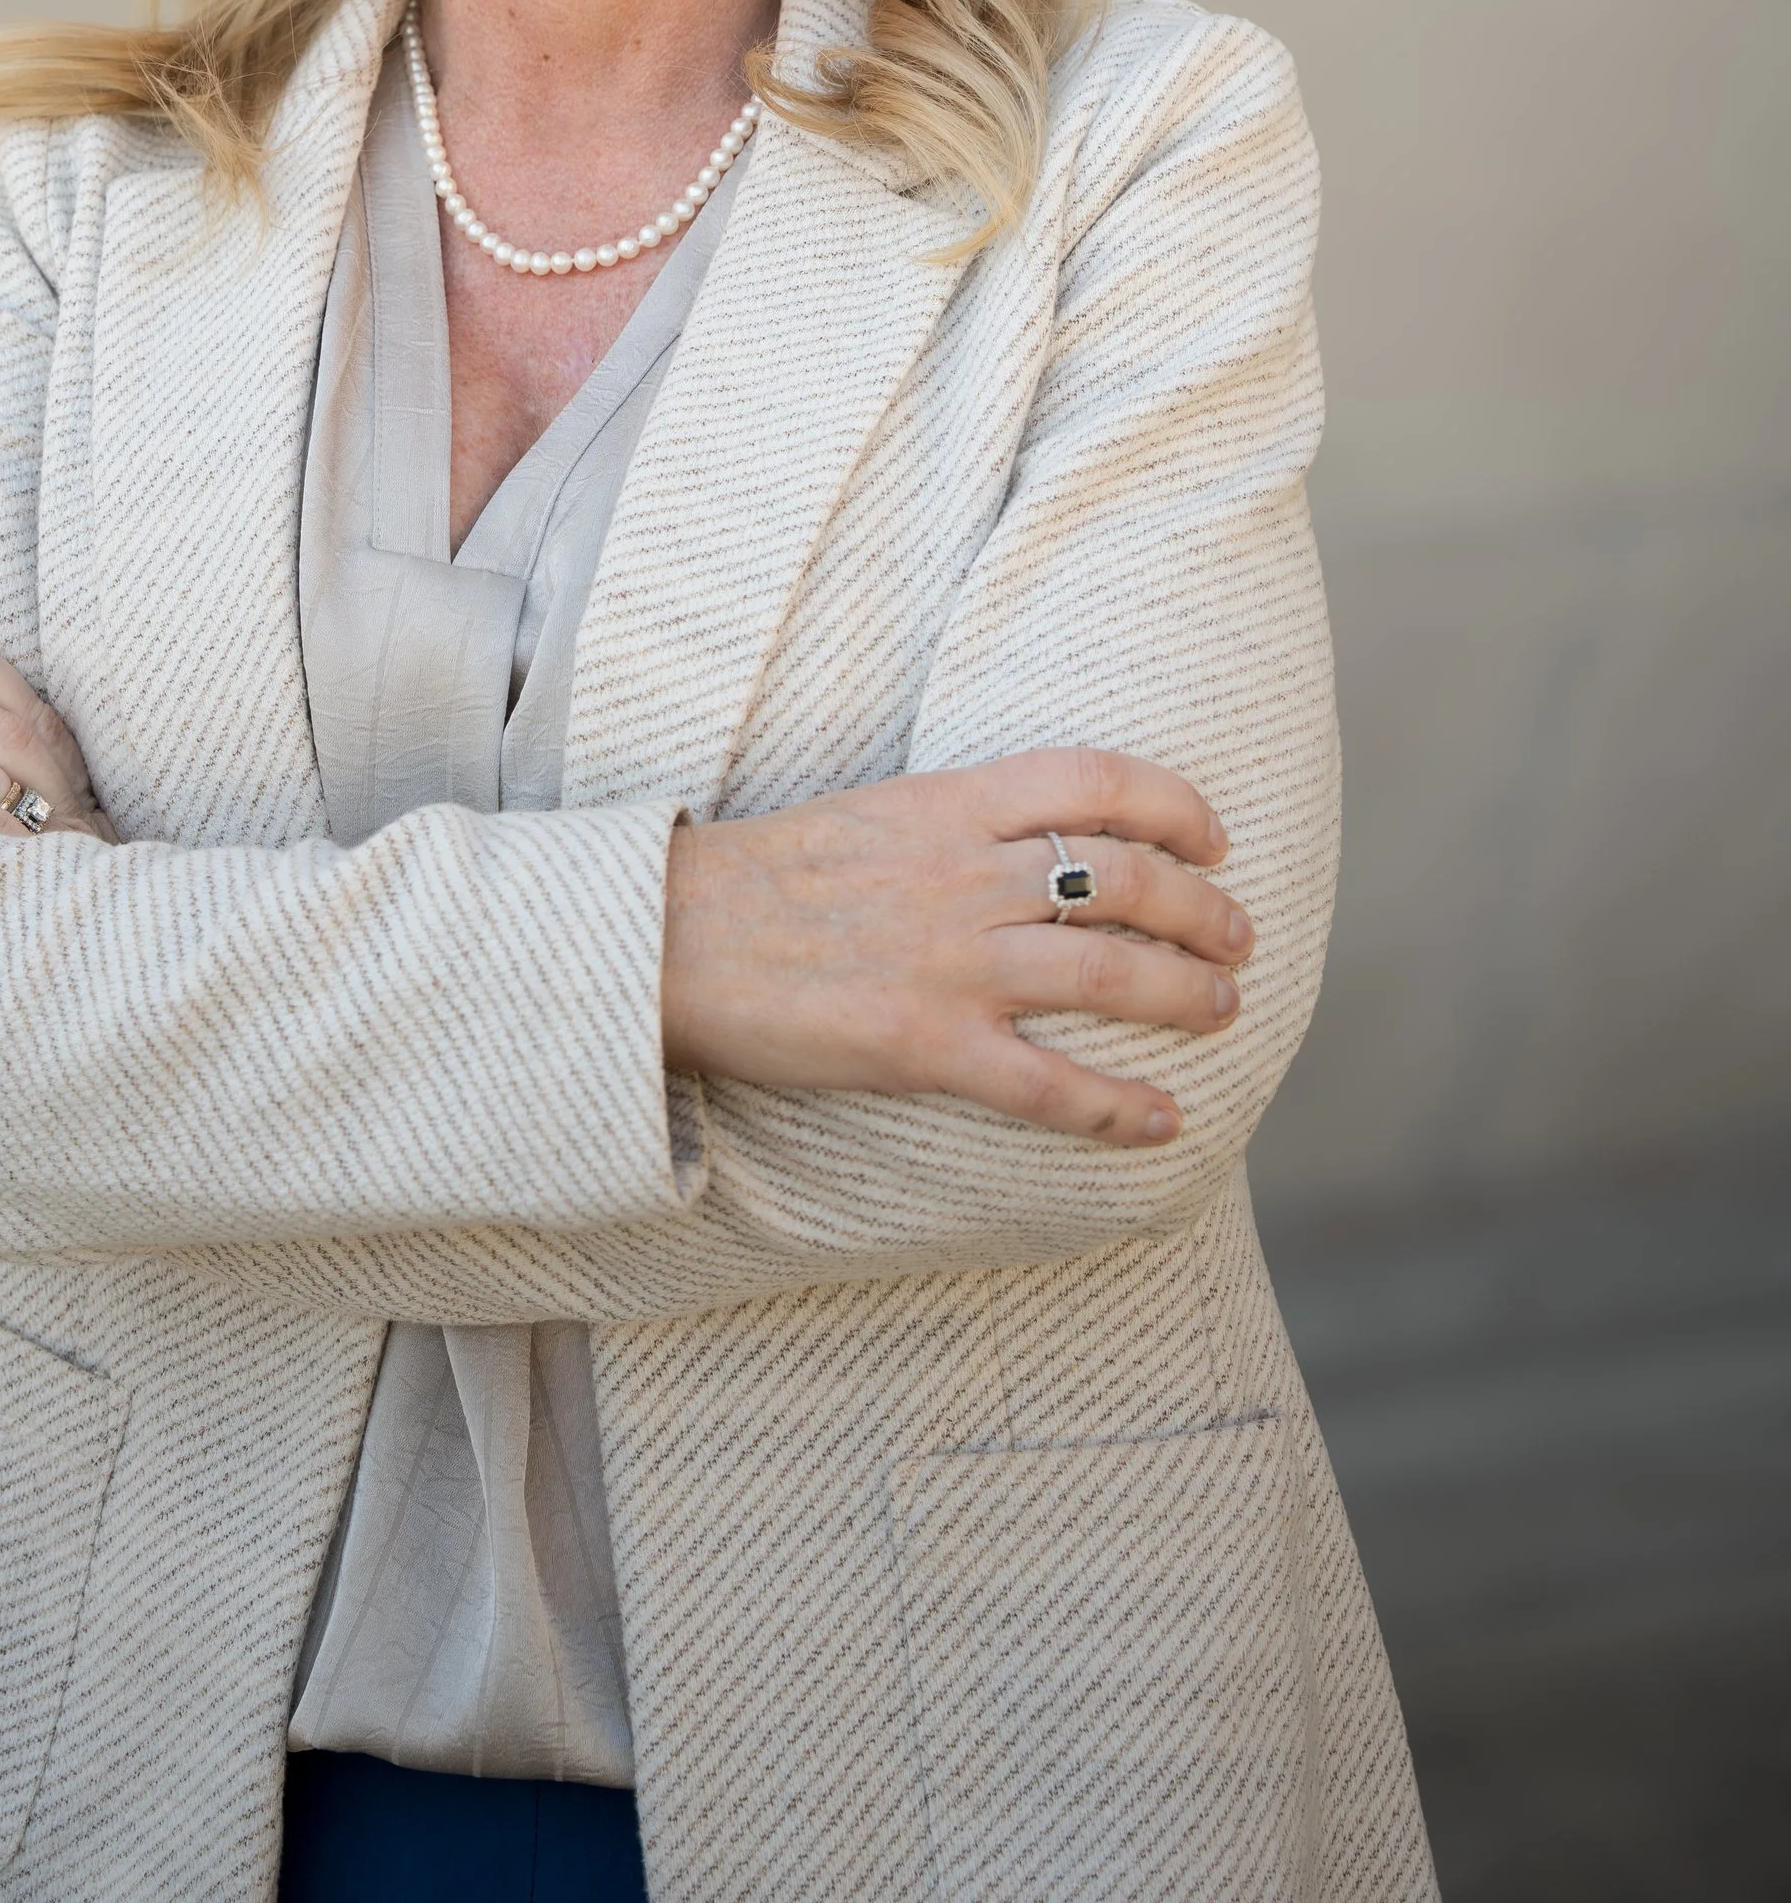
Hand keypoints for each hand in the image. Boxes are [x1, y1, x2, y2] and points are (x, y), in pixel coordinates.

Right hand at [660, 747, 1251, 1146]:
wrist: (666, 939)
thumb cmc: (760, 876)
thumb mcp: (870, 812)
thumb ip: (957, 820)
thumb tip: (1040, 839)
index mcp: (948, 803)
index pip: (1096, 779)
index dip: (1177, 805)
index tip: (1215, 835)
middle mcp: (963, 875)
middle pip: (1127, 878)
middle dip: (1204, 911)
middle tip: (1237, 939)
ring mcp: (948, 961)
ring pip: (1108, 976)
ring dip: (1184, 995)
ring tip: (1220, 1012)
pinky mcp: (923, 1045)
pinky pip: (1048, 1085)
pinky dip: (1118, 1109)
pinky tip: (1162, 1123)